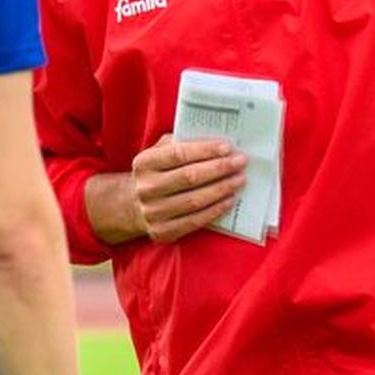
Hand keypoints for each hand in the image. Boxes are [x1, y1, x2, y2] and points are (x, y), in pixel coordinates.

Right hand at [126, 132, 247, 243]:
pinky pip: (194, 221)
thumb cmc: (157, 173)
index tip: (227, 147)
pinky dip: (215, 210)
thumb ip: (180, 143)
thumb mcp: (159, 153)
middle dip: (219, 168)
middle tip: (240, 162)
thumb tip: (215, 142)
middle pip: (189, 177)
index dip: (205, 150)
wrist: (135, 206)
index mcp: (144, 163)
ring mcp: (153, 212)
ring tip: (239, 180)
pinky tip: (229, 200)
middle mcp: (146, 188)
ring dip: (221, 189)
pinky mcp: (162, 232)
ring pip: (194, 200)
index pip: (178, 154)